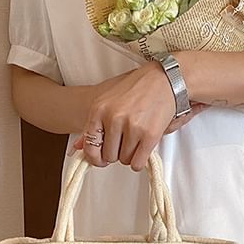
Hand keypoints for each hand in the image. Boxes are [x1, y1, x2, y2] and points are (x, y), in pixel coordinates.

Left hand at [69, 100, 208, 157]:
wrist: (165, 80)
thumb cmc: (137, 88)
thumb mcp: (108, 100)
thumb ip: (93, 125)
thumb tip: (78, 147)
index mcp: (99, 109)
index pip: (90, 146)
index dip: (95, 157)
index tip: (101, 159)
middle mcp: (114, 118)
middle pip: (109, 156)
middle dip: (117, 153)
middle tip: (125, 142)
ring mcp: (132, 127)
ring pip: (124, 160)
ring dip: (130, 155)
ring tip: (136, 139)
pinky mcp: (149, 135)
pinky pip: (138, 163)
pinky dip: (140, 160)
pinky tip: (142, 149)